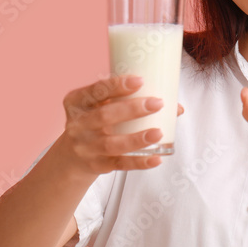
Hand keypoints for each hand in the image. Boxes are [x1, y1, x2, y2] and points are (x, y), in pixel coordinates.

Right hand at [61, 74, 184, 174]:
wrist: (72, 158)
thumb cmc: (93, 123)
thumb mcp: (99, 107)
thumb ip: (128, 101)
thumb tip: (175, 106)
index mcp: (77, 102)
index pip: (96, 91)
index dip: (116, 85)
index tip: (140, 81)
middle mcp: (78, 125)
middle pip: (104, 116)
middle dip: (132, 109)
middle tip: (157, 103)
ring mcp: (86, 147)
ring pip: (112, 144)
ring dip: (137, 138)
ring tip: (158, 132)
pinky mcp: (97, 165)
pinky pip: (120, 164)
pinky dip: (139, 162)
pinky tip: (156, 158)